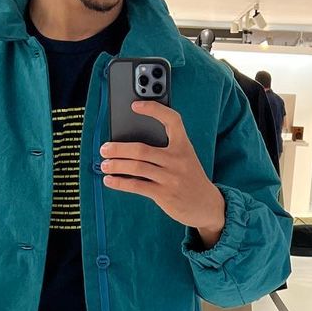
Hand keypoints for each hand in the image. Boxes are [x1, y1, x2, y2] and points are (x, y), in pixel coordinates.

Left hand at [99, 102, 225, 245]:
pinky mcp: (165, 195)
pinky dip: (120, 183)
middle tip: (104, 148)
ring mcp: (171, 178)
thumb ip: (166, 149)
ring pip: (137, 167)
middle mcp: (178, 160)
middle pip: (142, 149)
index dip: (154, 110)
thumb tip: (130, 146)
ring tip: (104, 165)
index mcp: (184, 145)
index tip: (135, 106)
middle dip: (118, 148)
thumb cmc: (190, 178)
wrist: (207, 204)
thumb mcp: (185, 158)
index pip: (172, 120)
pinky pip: (137, 186)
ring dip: (116, 165)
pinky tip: (110, 180)